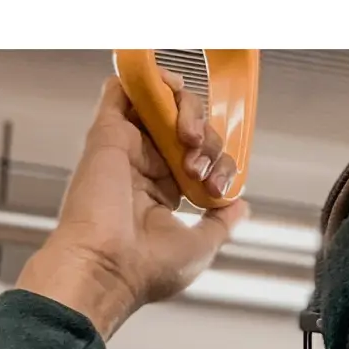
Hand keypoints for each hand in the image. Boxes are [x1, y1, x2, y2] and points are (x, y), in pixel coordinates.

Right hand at [15, 73, 246, 338]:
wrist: (107, 267)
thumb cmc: (148, 267)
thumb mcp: (201, 246)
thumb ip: (222, 222)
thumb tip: (240, 204)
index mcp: (162, 192)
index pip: (200, 157)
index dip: (221, 163)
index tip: (219, 188)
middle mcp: (143, 166)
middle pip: (187, 128)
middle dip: (209, 140)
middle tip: (200, 166)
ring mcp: (125, 148)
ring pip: (162, 103)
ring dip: (188, 109)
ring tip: (190, 137)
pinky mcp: (107, 133)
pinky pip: (123, 89)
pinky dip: (148, 80)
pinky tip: (167, 91)